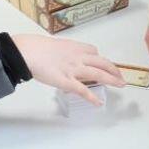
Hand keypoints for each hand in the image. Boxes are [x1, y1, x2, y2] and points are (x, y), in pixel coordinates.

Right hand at [12, 33, 126, 104]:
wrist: (28, 52)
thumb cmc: (36, 47)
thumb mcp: (53, 45)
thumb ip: (61, 52)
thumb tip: (60, 56)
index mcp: (74, 47)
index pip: (93, 51)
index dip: (99, 58)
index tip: (102, 63)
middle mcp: (78, 57)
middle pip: (102, 62)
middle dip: (113, 69)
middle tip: (120, 76)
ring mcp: (74, 70)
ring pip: (98, 74)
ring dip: (112, 79)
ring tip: (120, 85)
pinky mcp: (66, 82)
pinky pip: (82, 90)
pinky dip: (92, 98)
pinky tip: (99, 103)